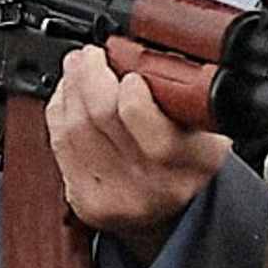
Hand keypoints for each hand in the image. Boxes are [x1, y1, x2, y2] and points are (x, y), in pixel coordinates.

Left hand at [45, 45, 229, 263]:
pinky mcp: (87, 202)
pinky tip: (67, 96)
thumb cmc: (188, 159)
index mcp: (195, 162)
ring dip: (71, 88)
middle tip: (90, 55)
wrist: (172, 214)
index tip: (129, 71)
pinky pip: (61, 146)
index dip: (132, 95)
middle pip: (104, 119)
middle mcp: (156, 186)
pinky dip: (59, 113)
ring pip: (77, 129)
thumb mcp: (208, 125)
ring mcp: (118, 198)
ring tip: (78, 67)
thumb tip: (144, 53)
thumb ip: (183, 95)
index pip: (155, 132)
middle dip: (90, 76)